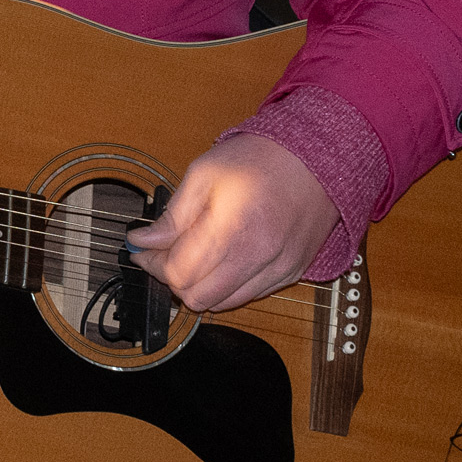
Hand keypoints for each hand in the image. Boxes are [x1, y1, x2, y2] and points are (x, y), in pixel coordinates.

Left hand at [124, 133, 338, 311]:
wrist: (318, 157)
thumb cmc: (260, 158)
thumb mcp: (204, 173)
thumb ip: (173, 215)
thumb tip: (143, 241)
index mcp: (231, 229)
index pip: (177, 273)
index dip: (151, 263)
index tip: (143, 249)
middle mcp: (257, 257)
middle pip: (197, 298)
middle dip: (172, 279)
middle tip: (165, 254)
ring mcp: (278, 270)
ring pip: (223, 304)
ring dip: (200, 286)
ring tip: (195, 255)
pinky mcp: (292, 273)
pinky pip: (250, 297)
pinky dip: (228, 286)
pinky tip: (224, 258)